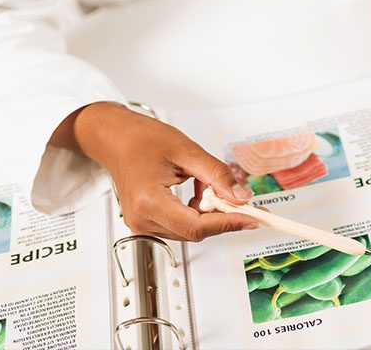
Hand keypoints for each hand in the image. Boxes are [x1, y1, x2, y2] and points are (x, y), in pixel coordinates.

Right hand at [51, 102, 258, 240]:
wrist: (118, 139)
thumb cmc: (144, 140)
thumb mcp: (188, 151)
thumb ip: (217, 175)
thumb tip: (241, 197)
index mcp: (149, 201)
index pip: (197, 226)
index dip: (228, 223)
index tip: (252, 217)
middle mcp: (142, 219)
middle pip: (195, 231)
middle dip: (223, 216)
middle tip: (245, 202)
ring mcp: (142, 224)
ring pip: (190, 230)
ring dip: (209, 211)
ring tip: (206, 183)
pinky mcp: (146, 222)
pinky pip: (180, 225)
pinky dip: (197, 211)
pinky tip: (197, 190)